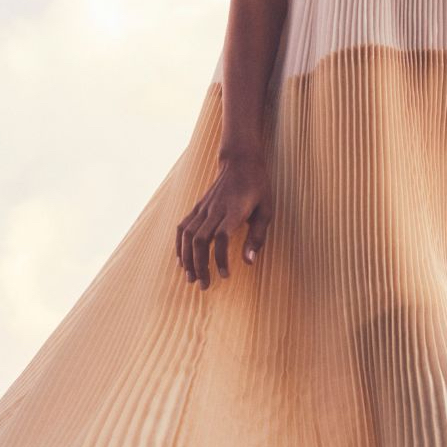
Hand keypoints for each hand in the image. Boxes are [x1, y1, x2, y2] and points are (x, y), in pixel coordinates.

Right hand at [175, 154, 273, 289]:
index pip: (222, 237)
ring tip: (190, 278)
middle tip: (204, 285)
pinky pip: (183, 227)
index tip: (225, 276)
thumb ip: (257, 237)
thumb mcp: (266, 211)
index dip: (220, 259)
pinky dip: (179, 245)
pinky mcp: (198, 207)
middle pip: (200, 240)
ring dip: (187, 259)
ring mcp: (204, 208)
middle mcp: (215, 210)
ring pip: (188, 235)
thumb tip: (248, 262)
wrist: (240, 161)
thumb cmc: (258, 188)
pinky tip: (182, 260)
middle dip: (200, 266)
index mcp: (235, 211)